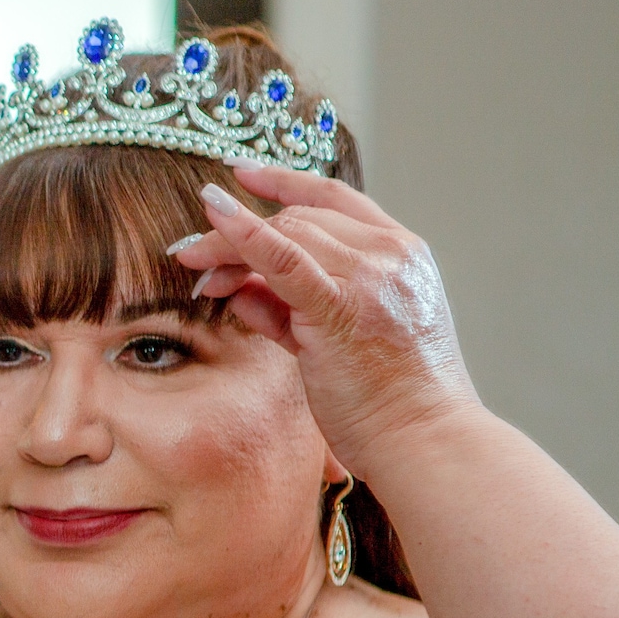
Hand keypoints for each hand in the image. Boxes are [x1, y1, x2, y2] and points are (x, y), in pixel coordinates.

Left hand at [172, 164, 482, 476]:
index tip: (240, 175)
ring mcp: (371, 277)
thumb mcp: (344, 341)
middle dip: (238, 230)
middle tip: (193, 255)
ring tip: (194, 266)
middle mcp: (390, 255)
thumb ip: (292, 308)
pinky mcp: (342, 307)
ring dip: (228, 244)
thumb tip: (238, 287)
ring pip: (285, 234)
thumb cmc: (389, 403)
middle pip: (299, 219)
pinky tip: (214, 220)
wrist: (426, 442)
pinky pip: (283, 259)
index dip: (284, 183)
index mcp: (401, 255)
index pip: (336, 200)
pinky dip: (245, 236)